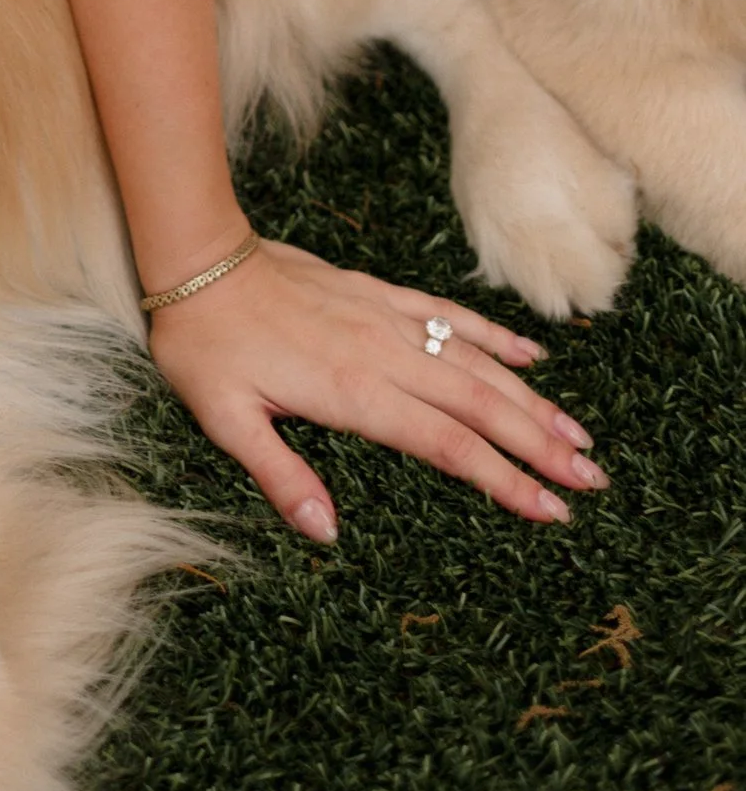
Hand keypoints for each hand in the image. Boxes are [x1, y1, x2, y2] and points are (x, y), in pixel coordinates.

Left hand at [148, 237, 605, 539]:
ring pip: (476, 362)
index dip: (502, 479)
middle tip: (592, 480)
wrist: (198, 258)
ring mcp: (386, 318)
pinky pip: (448, 313)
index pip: (445, 444)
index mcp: (353, 393)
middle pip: (479, 405)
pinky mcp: (378, 294)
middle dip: (539, 445)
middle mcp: (383, 354)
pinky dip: (494, 335)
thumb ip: (279, 474)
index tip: (550, 509)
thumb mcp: (225, 419)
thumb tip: (327, 532)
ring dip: (531, 399)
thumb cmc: (206, 345)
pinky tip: (532, 356)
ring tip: (579, 435)